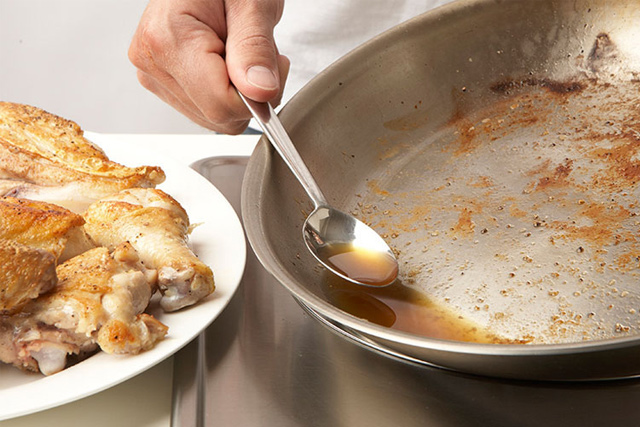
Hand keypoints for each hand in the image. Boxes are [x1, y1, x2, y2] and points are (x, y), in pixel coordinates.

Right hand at [129, 0, 289, 133]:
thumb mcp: (252, 4)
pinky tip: (228, 62)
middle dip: (251, 93)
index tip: (273, 65)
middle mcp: (153, 62)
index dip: (257, 94)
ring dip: (240, 93)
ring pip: (215, 118)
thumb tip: (259, 92)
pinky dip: (228, 94)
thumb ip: (255, 49)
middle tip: (258, 53)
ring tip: (240, 52)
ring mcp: (155, 76)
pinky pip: (207, 111)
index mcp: (167, 38)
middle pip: (218, 115)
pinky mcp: (164, 84)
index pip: (220, 104)